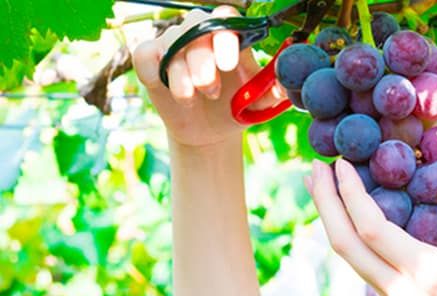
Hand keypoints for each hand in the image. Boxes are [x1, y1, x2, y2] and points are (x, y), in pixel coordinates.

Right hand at [132, 6, 284, 145]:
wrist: (211, 132)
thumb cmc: (237, 108)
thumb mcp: (259, 104)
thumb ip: (274, 92)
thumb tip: (286, 84)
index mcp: (230, 38)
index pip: (227, 16)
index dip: (225, 35)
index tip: (229, 63)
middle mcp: (201, 35)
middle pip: (196, 26)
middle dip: (201, 59)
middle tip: (210, 88)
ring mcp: (174, 45)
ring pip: (170, 42)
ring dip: (181, 72)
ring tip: (193, 98)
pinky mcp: (151, 60)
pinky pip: (144, 54)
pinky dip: (154, 71)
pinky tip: (170, 91)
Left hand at [306, 159, 436, 295]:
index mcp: (425, 273)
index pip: (371, 228)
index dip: (350, 193)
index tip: (340, 163)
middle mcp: (399, 292)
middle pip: (344, 245)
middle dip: (324, 203)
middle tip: (315, 168)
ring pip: (351, 259)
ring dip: (334, 221)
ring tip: (326, 188)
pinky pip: (368, 271)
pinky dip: (358, 241)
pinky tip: (360, 219)